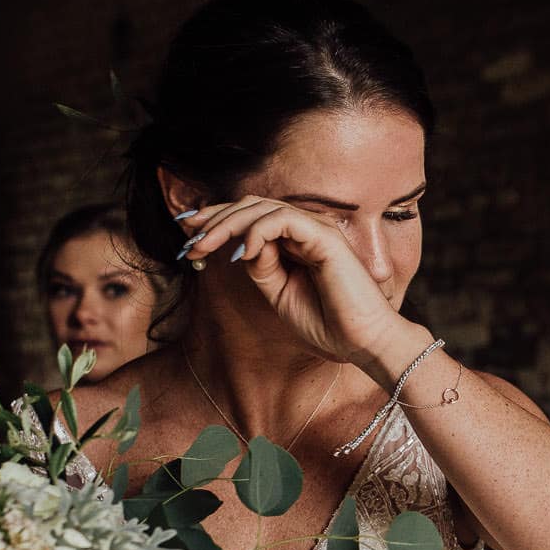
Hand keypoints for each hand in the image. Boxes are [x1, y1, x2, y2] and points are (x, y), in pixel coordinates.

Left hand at [179, 199, 407, 369]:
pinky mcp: (325, 237)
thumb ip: (260, 267)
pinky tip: (242, 253)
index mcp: (295, 242)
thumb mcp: (278, 294)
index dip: (218, 221)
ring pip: (263, 208)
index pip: (251, 218)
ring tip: (206, 246)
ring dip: (228, 225)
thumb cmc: (328, 324)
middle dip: (215, 220)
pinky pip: (283, 221)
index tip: (188, 234)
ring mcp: (316, 230)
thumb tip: (239, 246)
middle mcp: (306, 230)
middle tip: (189, 240)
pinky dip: (257, 232)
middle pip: (252, 206)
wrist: (362, 343)